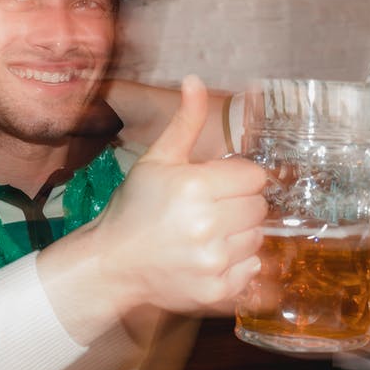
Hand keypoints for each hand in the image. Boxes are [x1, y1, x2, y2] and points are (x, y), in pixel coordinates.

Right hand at [84, 75, 266, 315]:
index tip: (218, 186)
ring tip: (208, 234)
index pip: (255, 177)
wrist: (111, 263)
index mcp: (195, 186)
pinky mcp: (216, 290)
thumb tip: (194, 80)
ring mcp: (213, 261)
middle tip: (211, 211)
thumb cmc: (134, 208)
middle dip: (239, 205)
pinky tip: (210, 256)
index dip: (239, 179)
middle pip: (259, 208)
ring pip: (257, 239)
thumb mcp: (157, 159)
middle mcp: (207, 224)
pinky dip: (237, 264)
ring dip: (239, 235)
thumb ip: (185, 121)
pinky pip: (251, 269)